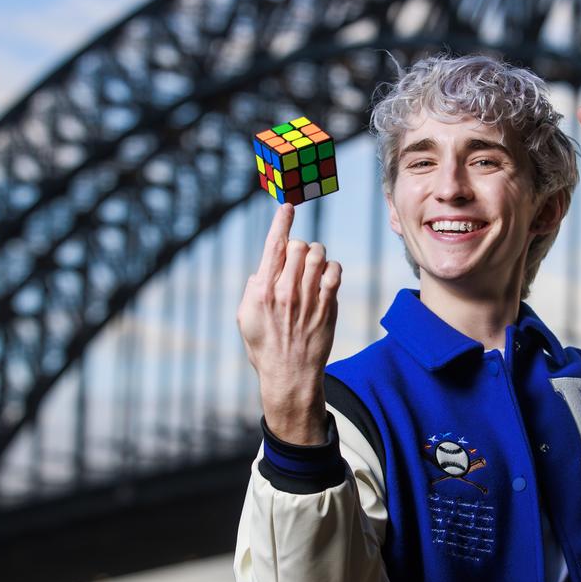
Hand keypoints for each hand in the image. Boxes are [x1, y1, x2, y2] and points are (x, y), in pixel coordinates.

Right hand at [236, 204, 341, 443]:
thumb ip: (251, 290)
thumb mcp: (245, 319)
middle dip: (299, 246)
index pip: (273, 246)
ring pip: (319, 254)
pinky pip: (334, 272)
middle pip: (299, 246)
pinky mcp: (327, 306)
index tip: (289, 206)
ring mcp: (309, 298)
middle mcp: (286, 291)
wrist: (289, 375)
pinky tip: (326, 278)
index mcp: (262, 291)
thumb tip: (260, 272)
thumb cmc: (264, 347)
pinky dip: (331, 269)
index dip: (281, 221)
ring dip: (317, 254)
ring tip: (313, 266)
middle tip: (298, 258)